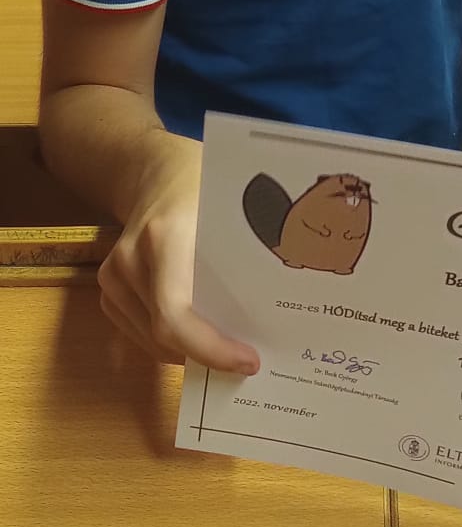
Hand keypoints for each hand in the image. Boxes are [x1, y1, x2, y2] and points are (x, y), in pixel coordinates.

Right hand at [97, 139, 259, 372]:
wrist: (152, 167)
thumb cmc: (200, 181)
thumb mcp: (232, 205)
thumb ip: (249, 248)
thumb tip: (288, 302)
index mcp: (164, 236)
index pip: (176, 314)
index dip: (211, 349)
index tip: (250, 360)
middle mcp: (130, 261)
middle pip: (165, 335)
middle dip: (209, 354)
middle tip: (252, 358)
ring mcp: (114, 277)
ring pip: (153, 341)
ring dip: (192, 352)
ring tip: (232, 346)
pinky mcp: (109, 288)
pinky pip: (141, 333)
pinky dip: (173, 343)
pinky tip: (202, 333)